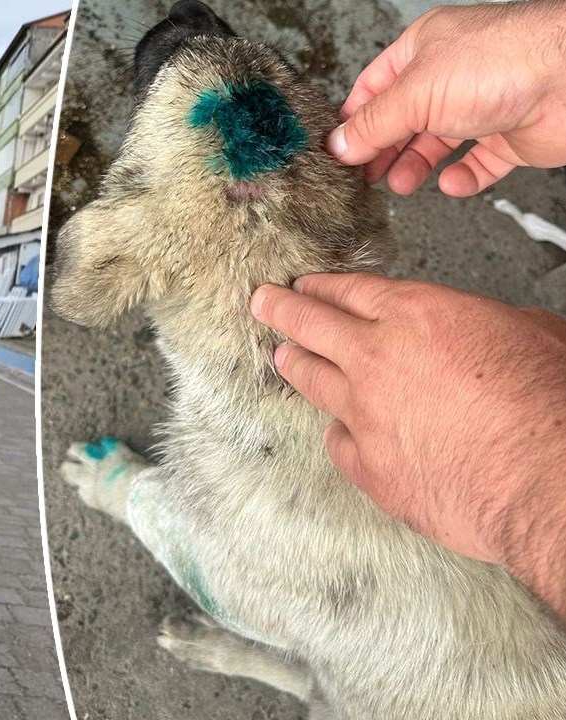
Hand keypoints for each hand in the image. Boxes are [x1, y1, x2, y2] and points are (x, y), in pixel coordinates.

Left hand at [250, 273, 565, 568]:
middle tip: (263, 302)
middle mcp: (377, 358)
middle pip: (311, 325)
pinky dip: (339, 434)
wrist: (542, 476)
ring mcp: (364, 413)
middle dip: (281, 309)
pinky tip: (338, 432)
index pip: (351, 291)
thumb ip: (482, 327)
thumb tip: (484, 332)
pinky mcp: (367, 465)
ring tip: (282, 358)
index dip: (323, 287)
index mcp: (416, 314)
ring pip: (312, 381)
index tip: (304, 285)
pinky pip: (338, 443)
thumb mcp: (528, 332)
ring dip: (295, 365)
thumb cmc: (546, 403)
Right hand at [331, 2, 565, 195]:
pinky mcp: (510, 135)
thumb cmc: (501, 62)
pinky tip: (452, 183)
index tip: (338, 150)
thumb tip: (339, 146)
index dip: (354, 118)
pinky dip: (463, 178)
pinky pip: (479, 164)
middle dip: (384, 149)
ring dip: (417, 166)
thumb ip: (372, 125)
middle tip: (365, 176)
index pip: (374, 86)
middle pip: (404, 119)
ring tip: (402, 183)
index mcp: (424, 48)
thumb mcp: (415, 93)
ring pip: (438, 144)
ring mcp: (483, 105)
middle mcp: (452, 74)